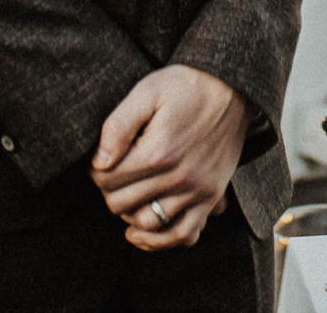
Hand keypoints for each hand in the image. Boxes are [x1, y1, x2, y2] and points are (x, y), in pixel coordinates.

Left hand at [90, 64, 248, 250]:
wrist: (231, 87)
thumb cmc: (186, 86)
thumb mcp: (148, 91)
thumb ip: (118, 125)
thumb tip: (98, 162)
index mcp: (158, 151)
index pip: (107, 180)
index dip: (95, 171)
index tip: (100, 160)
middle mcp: (178, 177)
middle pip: (121, 204)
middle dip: (109, 190)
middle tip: (113, 174)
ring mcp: (197, 190)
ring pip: (148, 224)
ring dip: (129, 213)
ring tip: (127, 196)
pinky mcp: (211, 197)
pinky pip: (185, 235)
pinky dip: (162, 240)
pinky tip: (143, 230)